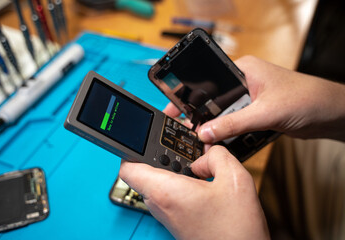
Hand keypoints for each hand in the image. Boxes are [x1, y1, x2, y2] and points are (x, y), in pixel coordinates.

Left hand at [119, 146, 269, 239]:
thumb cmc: (234, 231)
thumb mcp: (234, 179)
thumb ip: (218, 154)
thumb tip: (208, 151)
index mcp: (166, 191)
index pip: (128, 165)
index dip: (132, 145)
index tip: (144, 133)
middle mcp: (160, 203)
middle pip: (145, 168)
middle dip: (160, 148)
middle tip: (177, 136)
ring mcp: (167, 211)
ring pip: (159, 178)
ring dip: (173, 163)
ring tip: (193, 152)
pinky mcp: (176, 216)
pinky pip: (170, 189)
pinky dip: (180, 176)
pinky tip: (200, 171)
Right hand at [196, 56, 344, 142]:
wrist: (331, 113)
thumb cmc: (306, 99)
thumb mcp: (265, 112)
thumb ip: (233, 123)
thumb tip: (205, 133)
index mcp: (242, 70)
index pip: (207, 81)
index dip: (189, 96)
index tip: (175, 110)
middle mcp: (244, 82)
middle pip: (213, 100)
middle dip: (200, 115)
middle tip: (186, 129)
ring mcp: (250, 98)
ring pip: (224, 113)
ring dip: (216, 126)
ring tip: (202, 139)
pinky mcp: (255, 112)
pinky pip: (235, 122)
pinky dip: (229, 132)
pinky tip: (222, 142)